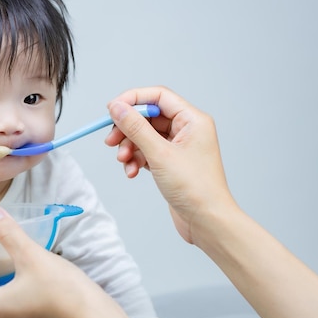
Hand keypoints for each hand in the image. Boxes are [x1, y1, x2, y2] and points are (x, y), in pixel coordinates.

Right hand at [105, 86, 235, 243]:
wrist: (207, 221)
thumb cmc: (195, 189)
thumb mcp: (159, 154)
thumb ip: (135, 128)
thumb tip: (116, 107)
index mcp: (192, 120)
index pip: (158, 96)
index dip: (133, 100)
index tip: (112, 110)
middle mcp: (187, 130)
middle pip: (148, 117)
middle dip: (127, 129)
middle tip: (111, 142)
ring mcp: (179, 147)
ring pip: (145, 136)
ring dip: (129, 147)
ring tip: (124, 162)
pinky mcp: (171, 163)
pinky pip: (147, 152)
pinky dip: (136, 159)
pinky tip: (132, 172)